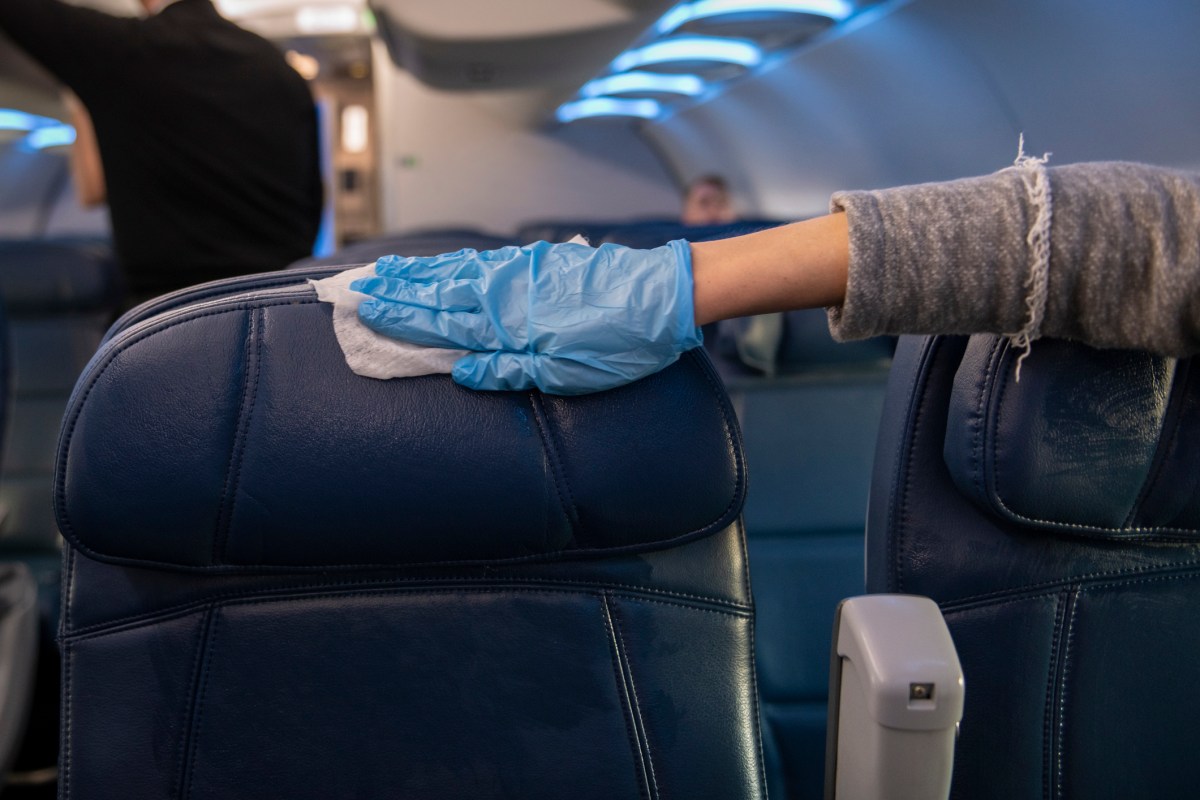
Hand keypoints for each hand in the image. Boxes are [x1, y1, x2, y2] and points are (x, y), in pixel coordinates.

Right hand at [351, 239, 702, 394]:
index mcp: (507, 327)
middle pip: (439, 293)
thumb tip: (462, 372)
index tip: (363, 310)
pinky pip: (484, 262)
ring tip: (386, 271)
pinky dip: (455, 262)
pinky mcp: (541, 262)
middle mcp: (506, 295)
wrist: (663, 296)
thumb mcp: (566, 374)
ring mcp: (521, 274)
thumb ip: (510, 371)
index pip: (439, 323)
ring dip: (419, 274)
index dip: (399, 317)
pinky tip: (444, 263)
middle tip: (355, 287)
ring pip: (457, 274)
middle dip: (396, 292)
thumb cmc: (619, 345)